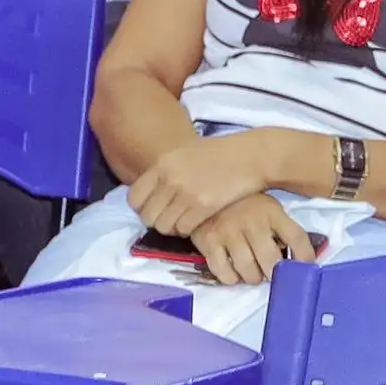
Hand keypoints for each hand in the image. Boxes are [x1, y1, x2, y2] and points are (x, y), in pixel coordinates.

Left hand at [123, 127, 281, 239]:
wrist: (251, 156)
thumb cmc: (220, 153)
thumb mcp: (185, 153)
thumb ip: (166, 171)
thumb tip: (151, 191)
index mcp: (163, 164)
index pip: (134, 197)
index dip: (141, 208)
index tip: (153, 209)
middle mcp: (170, 179)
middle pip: (147, 216)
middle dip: (157, 221)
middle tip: (170, 218)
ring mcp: (186, 193)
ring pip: (163, 226)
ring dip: (173, 228)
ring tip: (184, 221)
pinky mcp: (204, 206)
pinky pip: (183, 229)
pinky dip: (188, 230)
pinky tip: (197, 222)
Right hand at [184, 192, 317, 288]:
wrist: (204, 186)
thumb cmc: (242, 203)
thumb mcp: (267, 207)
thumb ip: (282, 229)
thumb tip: (299, 258)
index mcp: (271, 211)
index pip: (297, 238)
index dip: (306, 258)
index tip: (306, 269)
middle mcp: (252, 222)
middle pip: (272, 262)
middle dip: (274, 272)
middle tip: (270, 270)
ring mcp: (229, 232)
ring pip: (249, 272)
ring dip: (253, 277)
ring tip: (252, 271)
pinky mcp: (208, 242)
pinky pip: (225, 274)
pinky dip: (231, 278)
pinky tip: (232, 269)